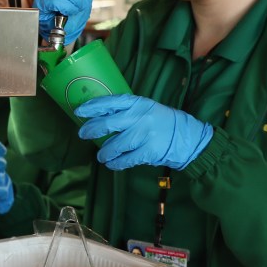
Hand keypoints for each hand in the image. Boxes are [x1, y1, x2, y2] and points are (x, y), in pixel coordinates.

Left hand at [75, 95, 212, 170]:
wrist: (187, 138)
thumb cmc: (161, 122)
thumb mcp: (146, 108)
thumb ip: (127, 111)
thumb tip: (99, 117)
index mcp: (138, 103)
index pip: (110, 102)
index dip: (92, 107)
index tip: (79, 111)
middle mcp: (140, 117)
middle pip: (107, 123)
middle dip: (91, 130)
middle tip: (83, 134)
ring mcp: (144, 135)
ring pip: (114, 145)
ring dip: (104, 152)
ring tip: (101, 156)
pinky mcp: (148, 151)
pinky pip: (125, 160)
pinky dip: (116, 163)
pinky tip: (112, 164)